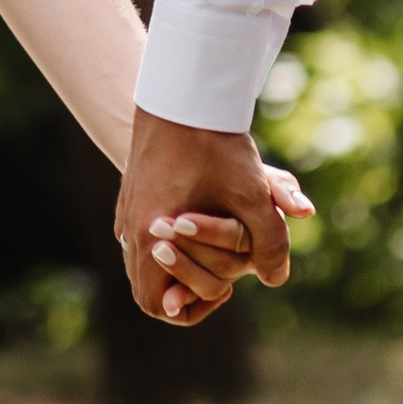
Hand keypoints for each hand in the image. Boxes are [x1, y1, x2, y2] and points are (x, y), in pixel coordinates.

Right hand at [114, 109, 304, 329]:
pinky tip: (195, 226)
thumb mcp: (253, 195)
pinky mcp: (130, 194)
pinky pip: (139, 236)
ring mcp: (126, 209)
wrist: (181, 94)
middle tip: (221, 277)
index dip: (188, 309)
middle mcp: (129, 226)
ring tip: (213, 252)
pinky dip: (165, 244)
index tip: (222, 290)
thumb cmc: (216, 145)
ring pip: (142, 261)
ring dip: (176, 266)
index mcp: (150, 234)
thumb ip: (270, 243)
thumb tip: (276, 278)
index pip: (155, 303)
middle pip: (146, 286)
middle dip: (186, 287)